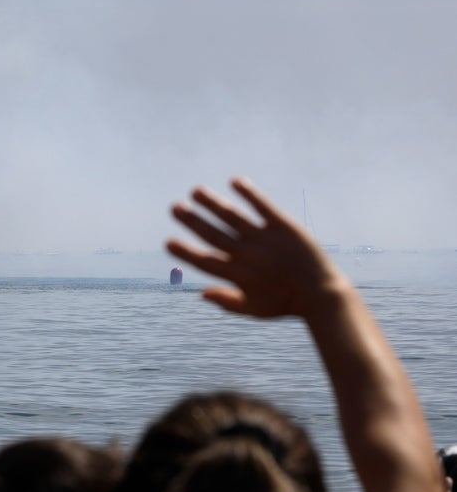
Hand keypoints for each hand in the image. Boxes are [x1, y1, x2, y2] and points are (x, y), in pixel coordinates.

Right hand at [166, 178, 343, 318]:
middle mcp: (249, 256)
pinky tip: (234, 181)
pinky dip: (249, 194)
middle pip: (214, 235)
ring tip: (195, 191)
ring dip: (213, 203)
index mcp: (239, 276)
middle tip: (175, 207)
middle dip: (193, 221)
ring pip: (233, 218)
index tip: (168, 242)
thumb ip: (227, 302)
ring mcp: (266, 240)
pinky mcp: (285, 227)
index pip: (206, 262)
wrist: (323, 295)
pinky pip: (263, 207)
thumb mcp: (254, 310)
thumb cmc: (286, 304)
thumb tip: (201, 293)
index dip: (186, 252)